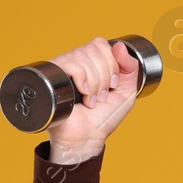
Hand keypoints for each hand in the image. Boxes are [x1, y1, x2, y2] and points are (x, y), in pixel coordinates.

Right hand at [44, 37, 142, 161]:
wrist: (87, 138)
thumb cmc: (103, 118)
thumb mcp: (127, 92)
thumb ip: (130, 68)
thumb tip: (120, 46)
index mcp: (91, 63)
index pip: (101, 44)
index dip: (112, 62)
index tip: (113, 85)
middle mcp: (75, 63)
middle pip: (94, 49)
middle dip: (105, 76)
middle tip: (101, 96)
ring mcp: (63, 69)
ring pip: (83, 55)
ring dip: (95, 83)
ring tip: (91, 100)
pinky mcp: (52, 78)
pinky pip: (71, 64)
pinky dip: (83, 80)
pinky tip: (83, 95)